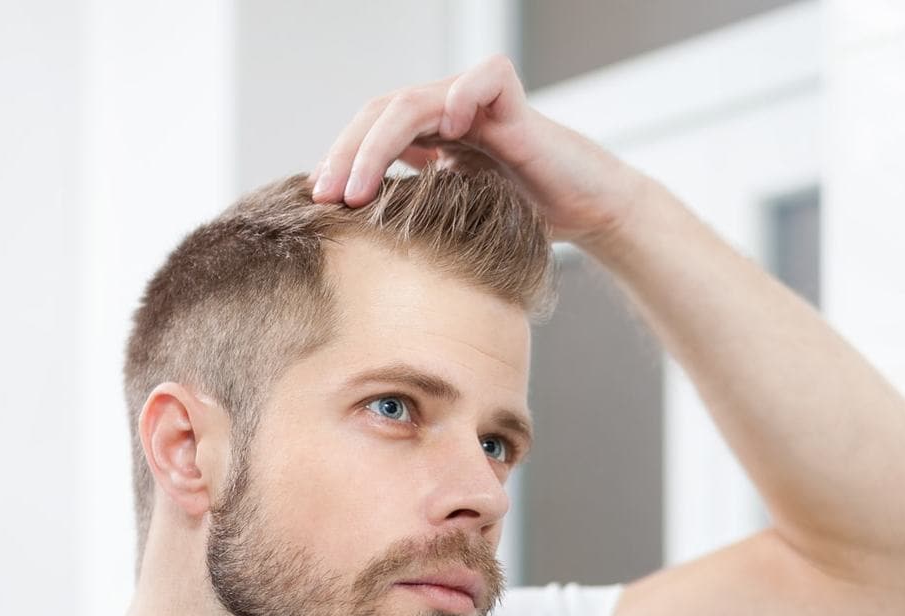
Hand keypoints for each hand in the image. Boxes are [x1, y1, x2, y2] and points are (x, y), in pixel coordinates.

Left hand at [309, 55, 646, 247]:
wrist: (586, 210)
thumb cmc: (523, 218)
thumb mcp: (453, 221)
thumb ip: (412, 216)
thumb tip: (354, 246)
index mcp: (428, 134)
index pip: (369, 129)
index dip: (341, 159)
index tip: (318, 201)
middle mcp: (447, 112)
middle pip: (381, 111)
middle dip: (347, 154)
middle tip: (326, 197)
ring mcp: (478, 104)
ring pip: (414, 101)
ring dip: (378, 145)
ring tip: (360, 190)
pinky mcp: (515, 103)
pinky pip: (486, 79)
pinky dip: (465, 96)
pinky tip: (450, 133)